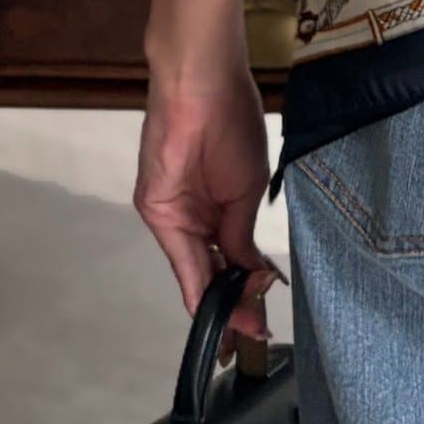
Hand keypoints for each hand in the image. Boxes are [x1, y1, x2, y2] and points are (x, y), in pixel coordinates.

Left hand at [133, 67, 284, 358]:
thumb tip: (253, 274)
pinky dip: (198, 285)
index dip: (250, 289)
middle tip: (252, 337)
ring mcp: (177, 216)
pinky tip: (214, 309)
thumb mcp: (249, 185)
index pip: (235, 258)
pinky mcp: (157, 210)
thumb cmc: (233, 121)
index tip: (266, 316)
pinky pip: (182, 257)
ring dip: (221, 303)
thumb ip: (242, 234)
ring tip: (243, 330)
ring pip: (200, 271)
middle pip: (216, 272)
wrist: (202, 86)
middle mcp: (199, 215)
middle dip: (235, 306)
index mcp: (224, 205)